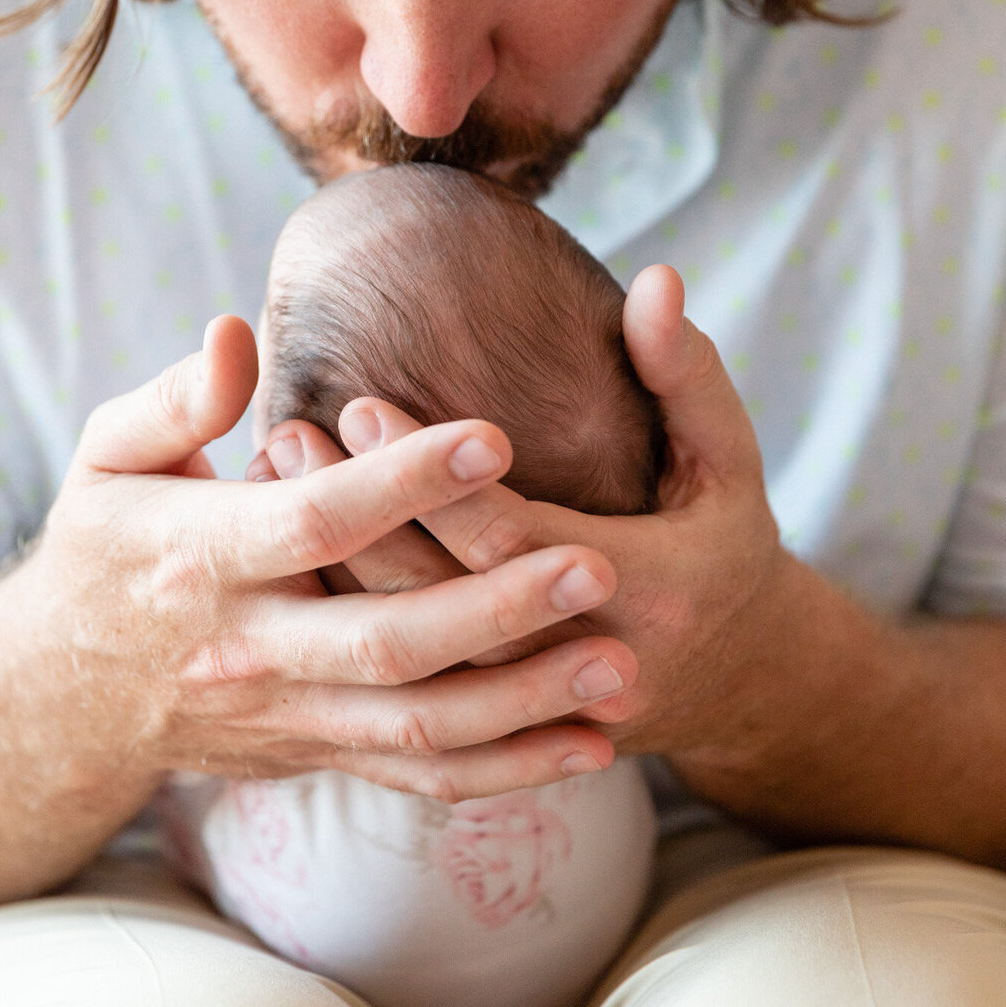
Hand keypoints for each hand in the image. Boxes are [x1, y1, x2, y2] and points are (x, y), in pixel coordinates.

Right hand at [30, 317, 637, 801]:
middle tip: (602, 568)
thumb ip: (177, 400)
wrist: (62, 698)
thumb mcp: (106, 459)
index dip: (404, 484)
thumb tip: (239, 334)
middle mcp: (249, 649)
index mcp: (201, 558)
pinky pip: (419, 776)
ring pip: (417, 724)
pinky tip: (589, 747)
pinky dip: (508, 771)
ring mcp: (287, 714)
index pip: (314, 521)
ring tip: (622, 667)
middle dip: (498, 610)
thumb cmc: (101, 551)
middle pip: (386, 642)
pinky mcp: (316, 753)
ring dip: (525, 702)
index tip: (495, 438)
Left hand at [259, 267, 789, 772]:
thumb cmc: (722, 544)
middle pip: (444, 602)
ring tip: (272, 485)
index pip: (512, 539)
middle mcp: (578, 663)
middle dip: (361, 521)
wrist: (735, 684)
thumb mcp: (729, 460)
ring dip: (338, 573)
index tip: (360, 403)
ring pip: (413, 656)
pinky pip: (408, 684)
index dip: (432, 480)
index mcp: (644, 593)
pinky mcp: (498, 727)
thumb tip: (658, 279)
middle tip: (288, 438)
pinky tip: (296, 557)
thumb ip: (687, 374)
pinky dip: (352, 620)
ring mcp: (534, 711)